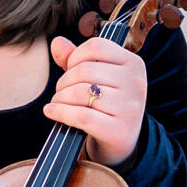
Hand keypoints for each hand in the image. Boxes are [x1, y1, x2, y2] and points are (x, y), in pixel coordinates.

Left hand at [44, 32, 146, 167]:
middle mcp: (135, 83)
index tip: (70, 70)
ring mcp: (128, 107)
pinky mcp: (118, 130)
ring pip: (80, 92)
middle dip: (64, 82)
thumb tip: (57, 43)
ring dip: (60, 98)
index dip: (75, 57)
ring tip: (58, 103)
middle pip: (85, 70)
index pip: (96, 47)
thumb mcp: (97, 78)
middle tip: (60, 92)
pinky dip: (60, 112)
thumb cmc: (107, 106)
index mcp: (133, 63)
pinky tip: (51, 111)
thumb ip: (77, 59)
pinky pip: (80, 115)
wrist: (121, 143)